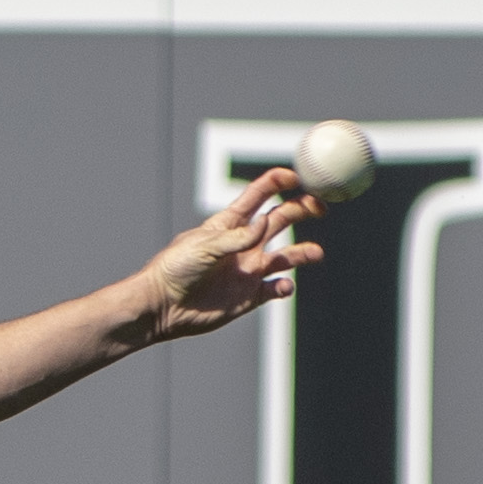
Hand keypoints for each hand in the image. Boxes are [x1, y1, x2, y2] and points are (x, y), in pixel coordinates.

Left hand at [140, 167, 325, 341]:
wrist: (162, 306)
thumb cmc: (175, 269)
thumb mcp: (204, 246)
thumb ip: (237, 236)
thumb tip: (265, 220)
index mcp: (229, 225)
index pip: (258, 195)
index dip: (278, 182)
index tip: (298, 177)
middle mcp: (243, 244)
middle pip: (281, 219)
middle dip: (301, 209)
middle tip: (320, 207)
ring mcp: (248, 269)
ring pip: (286, 255)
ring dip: (303, 252)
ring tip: (315, 253)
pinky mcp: (249, 295)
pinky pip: (276, 288)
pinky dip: (284, 287)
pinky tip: (281, 287)